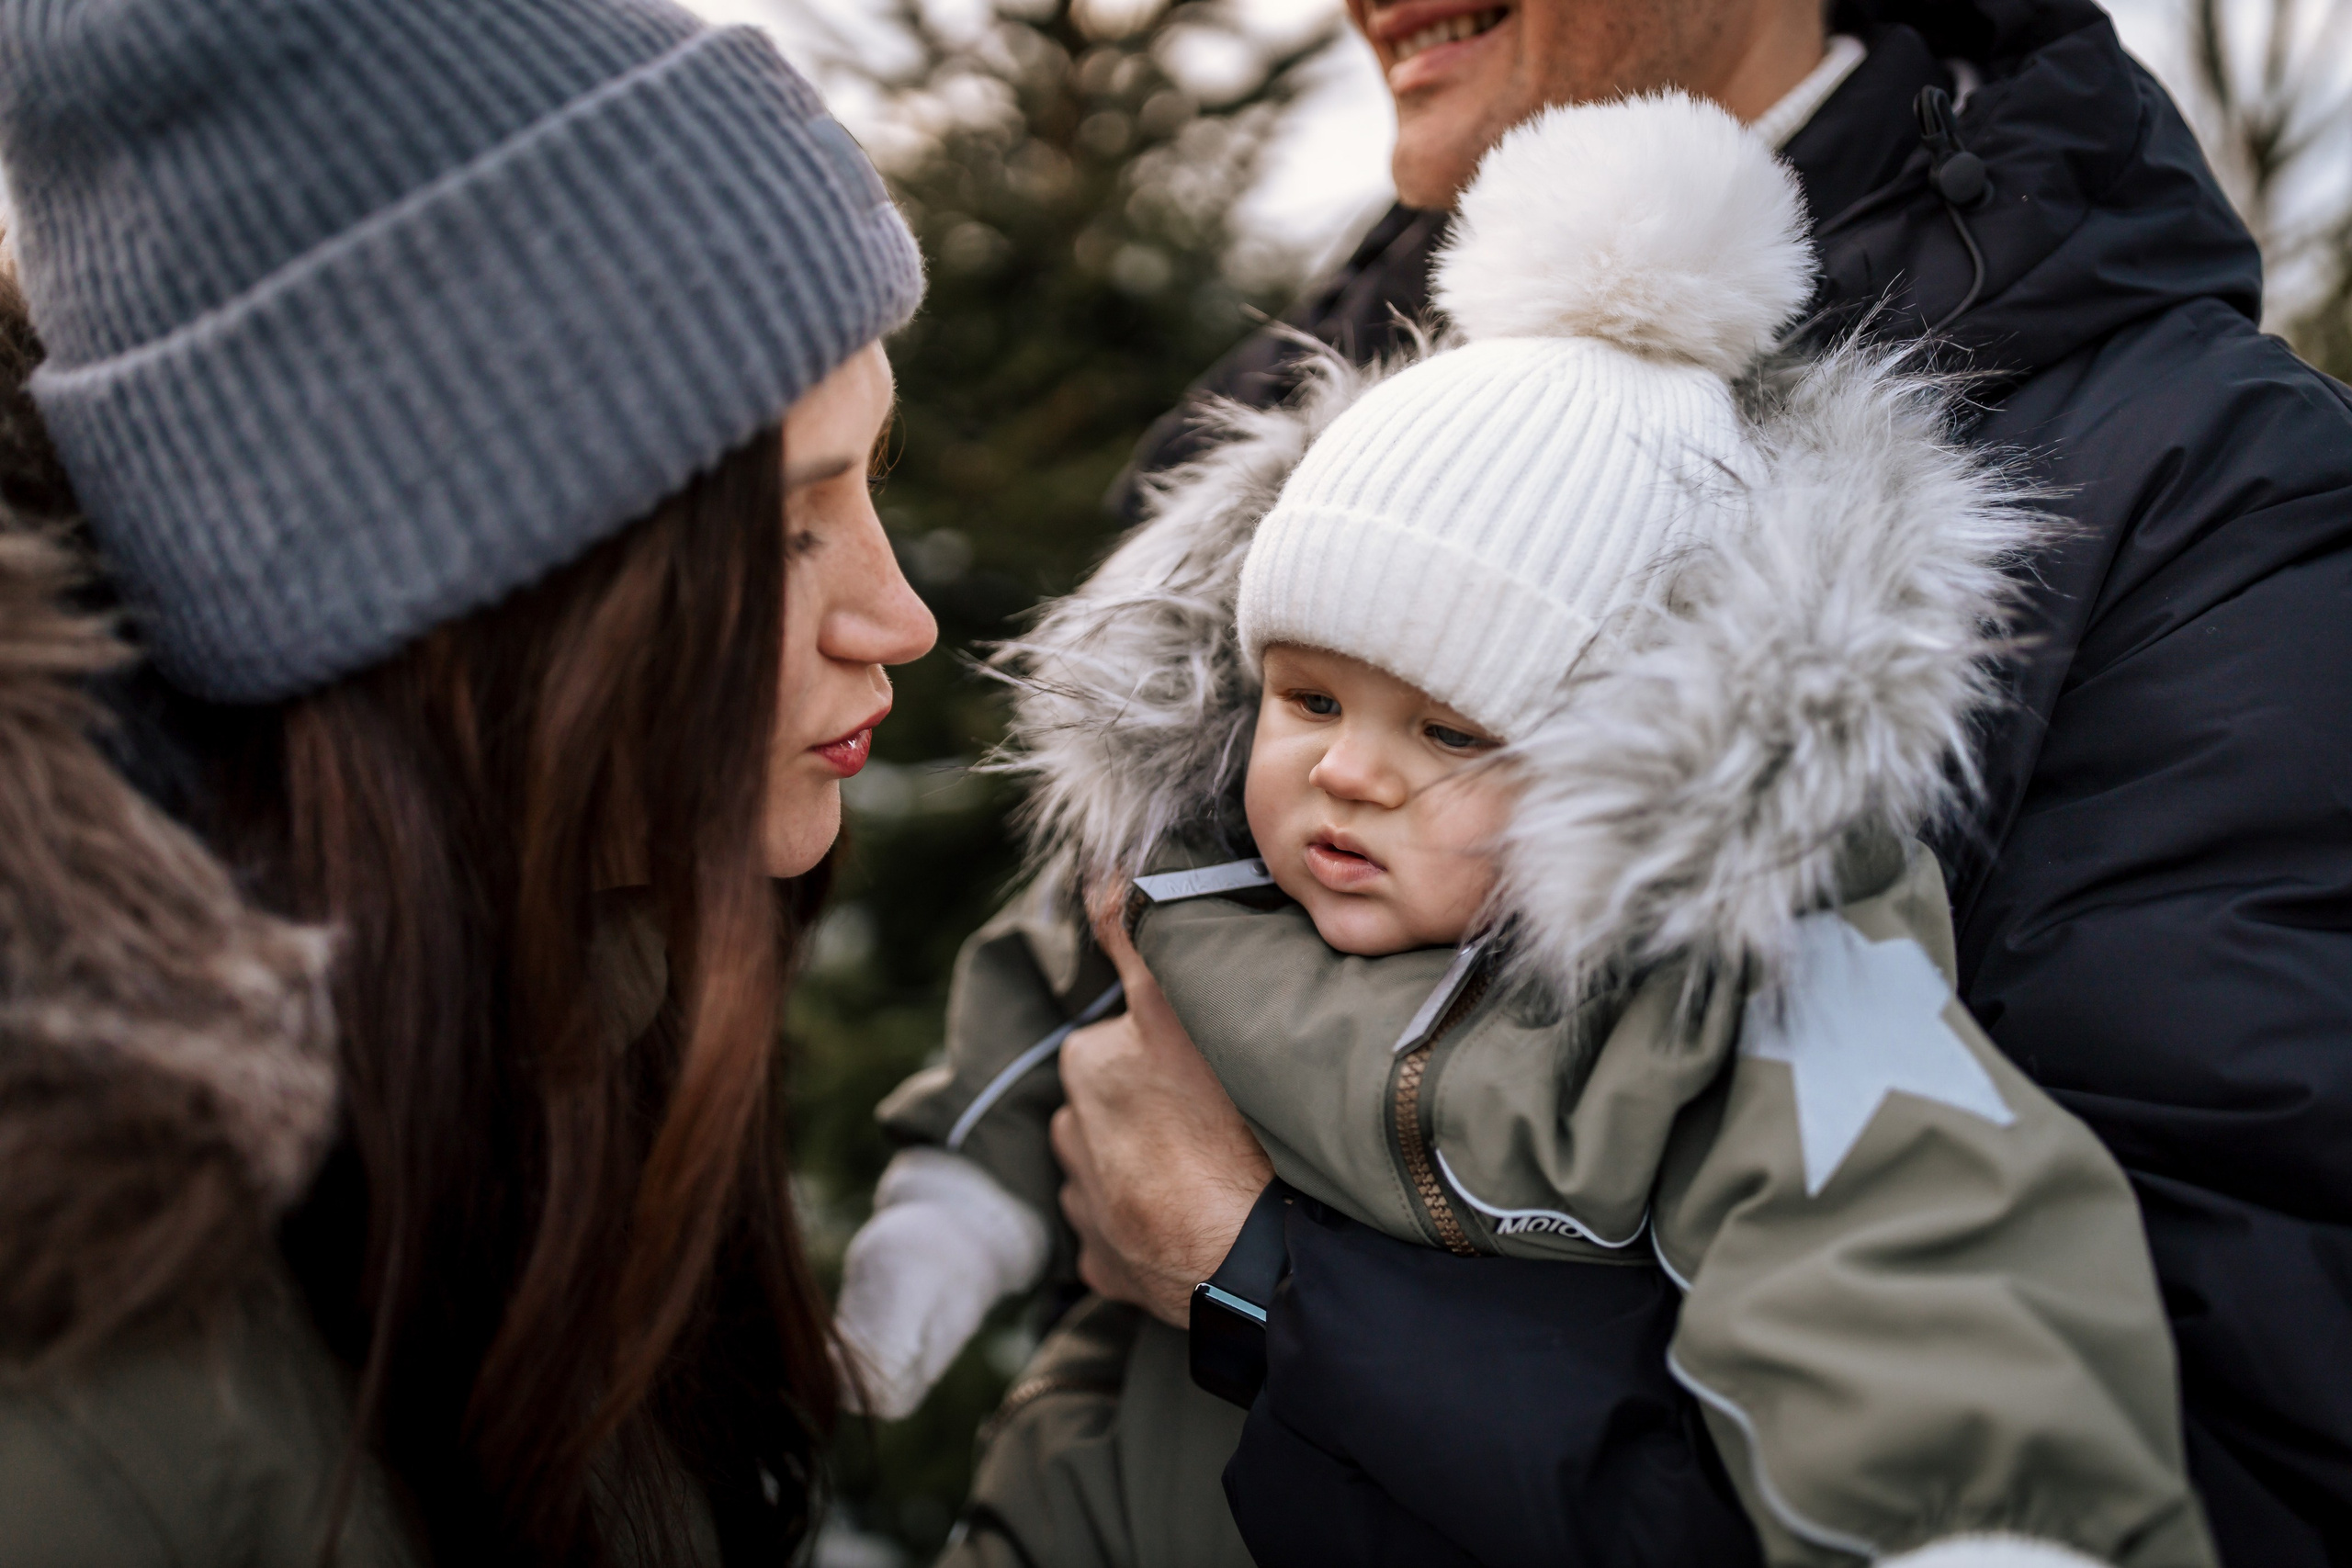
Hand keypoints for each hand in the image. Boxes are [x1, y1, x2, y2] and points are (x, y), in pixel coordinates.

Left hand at [1050, 893, 1273, 1326]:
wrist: (1254, 1265)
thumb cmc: (1224, 1131)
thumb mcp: (1176, 1012)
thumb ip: (1134, 938)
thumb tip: (1099, 871)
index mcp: (1085, 1066)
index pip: (1127, 1033)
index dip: (1173, 1040)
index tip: (1212, 1060)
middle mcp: (1070, 1136)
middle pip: (1122, 1099)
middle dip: (1160, 1102)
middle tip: (1226, 1115)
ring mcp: (1086, 1210)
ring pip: (1121, 1164)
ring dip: (1154, 1163)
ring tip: (1218, 1170)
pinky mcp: (1105, 1268)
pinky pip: (1126, 1233)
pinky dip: (1155, 1225)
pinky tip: (1200, 1220)